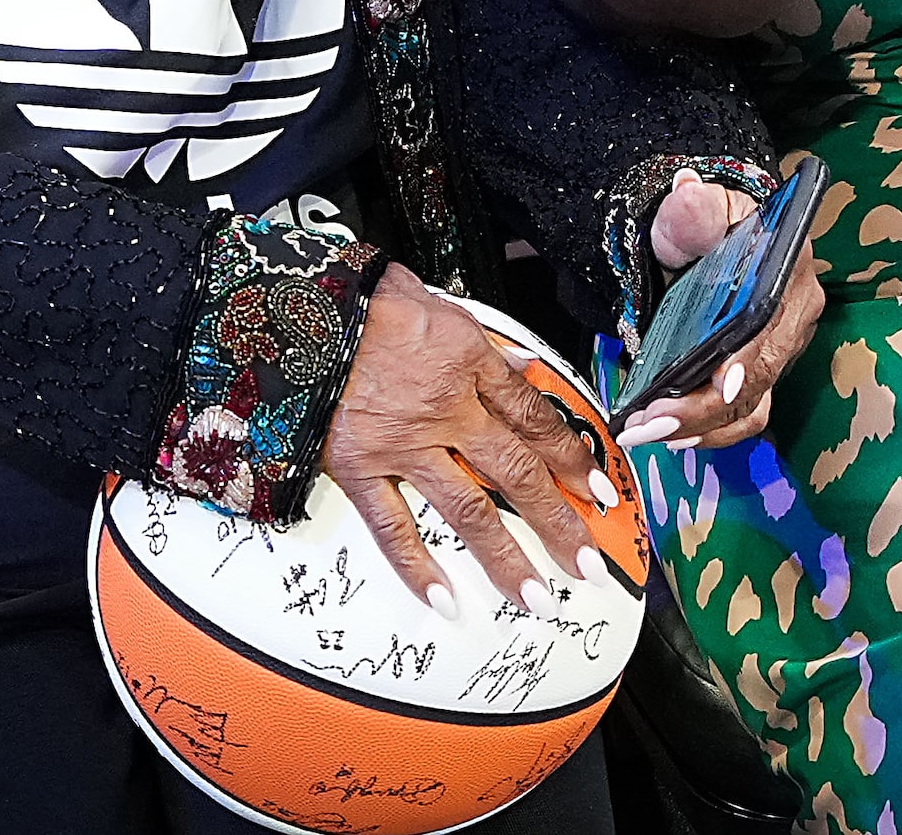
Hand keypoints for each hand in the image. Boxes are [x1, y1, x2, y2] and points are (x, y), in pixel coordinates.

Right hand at [325, 265, 613, 617]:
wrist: (302, 308)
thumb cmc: (369, 302)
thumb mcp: (441, 307)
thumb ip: (484, 346)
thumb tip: (520, 368)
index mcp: (471, 365)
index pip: (536, 419)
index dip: (573, 459)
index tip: (599, 491)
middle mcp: (446, 411)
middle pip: (517, 473)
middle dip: (558, 522)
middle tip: (587, 563)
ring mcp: (403, 445)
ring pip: (468, 509)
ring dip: (505, 557)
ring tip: (535, 596)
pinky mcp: (358, 466)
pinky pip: (392, 525)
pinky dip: (416, 566)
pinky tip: (445, 599)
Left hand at [618, 168, 827, 452]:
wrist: (710, 238)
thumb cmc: (705, 223)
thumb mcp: (695, 208)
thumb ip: (693, 208)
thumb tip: (689, 194)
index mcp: (788, 270)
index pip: (773, 322)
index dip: (748, 357)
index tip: (719, 381)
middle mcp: (795, 315)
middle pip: (759, 377)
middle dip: (705, 406)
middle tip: (652, 421)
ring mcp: (779, 349)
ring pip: (752, 406)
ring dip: (703, 428)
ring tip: (653, 434)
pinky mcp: (760, 373)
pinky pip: (744, 414)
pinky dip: (711, 431)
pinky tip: (676, 437)